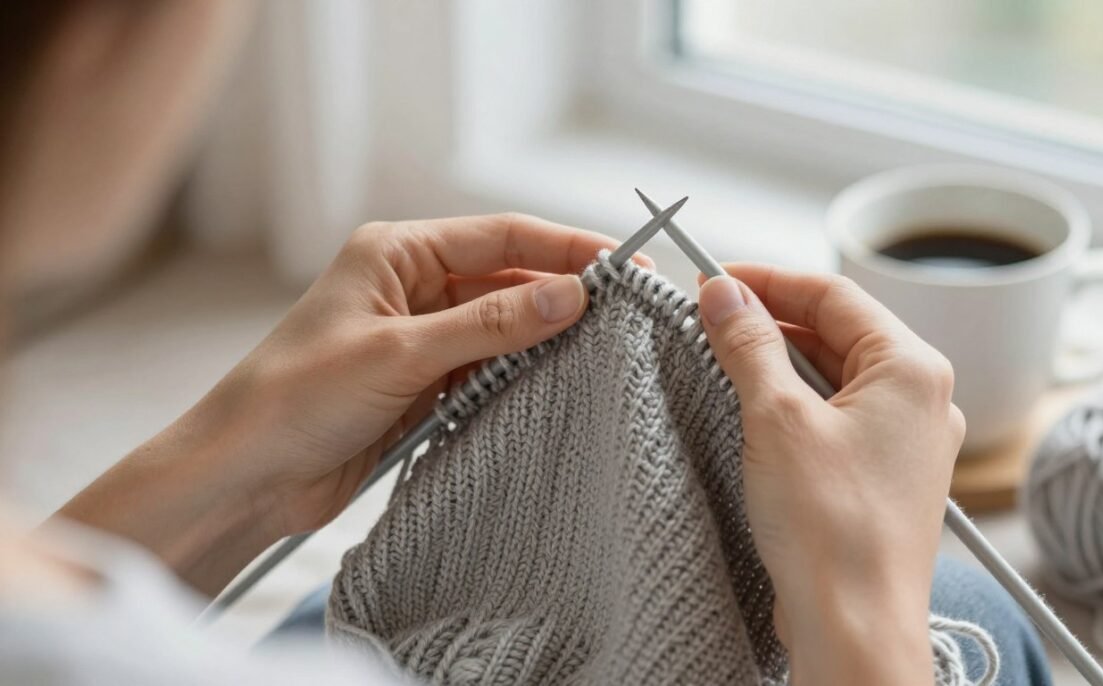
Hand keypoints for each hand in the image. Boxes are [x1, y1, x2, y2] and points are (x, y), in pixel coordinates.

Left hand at [59, 214, 647, 593]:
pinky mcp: (422, 383)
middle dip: (564, 291)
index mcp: (396, 252)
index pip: (500, 236)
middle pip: (507, 277)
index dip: (566, 248)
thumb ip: (490, 325)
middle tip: (631, 310)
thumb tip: (573, 295)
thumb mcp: (400, 353)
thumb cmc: (296, 399)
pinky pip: (488, 368)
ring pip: (502, 326)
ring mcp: (419, 336)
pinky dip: (522, 373)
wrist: (244, 478)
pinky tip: (559, 380)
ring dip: (547, 336)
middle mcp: (411, 286)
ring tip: (607, 347)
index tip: (624, 265)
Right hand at [697, 267, 963, 684]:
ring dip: (779, 364)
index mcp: (912, 369)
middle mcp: (922, 400)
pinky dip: (795, 405)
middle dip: (771, 321)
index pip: (833, 295)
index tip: (715, 281)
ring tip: (721, 361)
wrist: (857, 627)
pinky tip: (753, 414)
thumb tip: (725, 294)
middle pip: (838, 332)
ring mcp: (907, 441)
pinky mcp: (884, 477)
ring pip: (835, 376)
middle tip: (709, 319)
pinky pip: (838, 418)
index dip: (768, 281)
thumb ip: (750, 345)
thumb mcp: (776, 418)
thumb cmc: (833, 530)